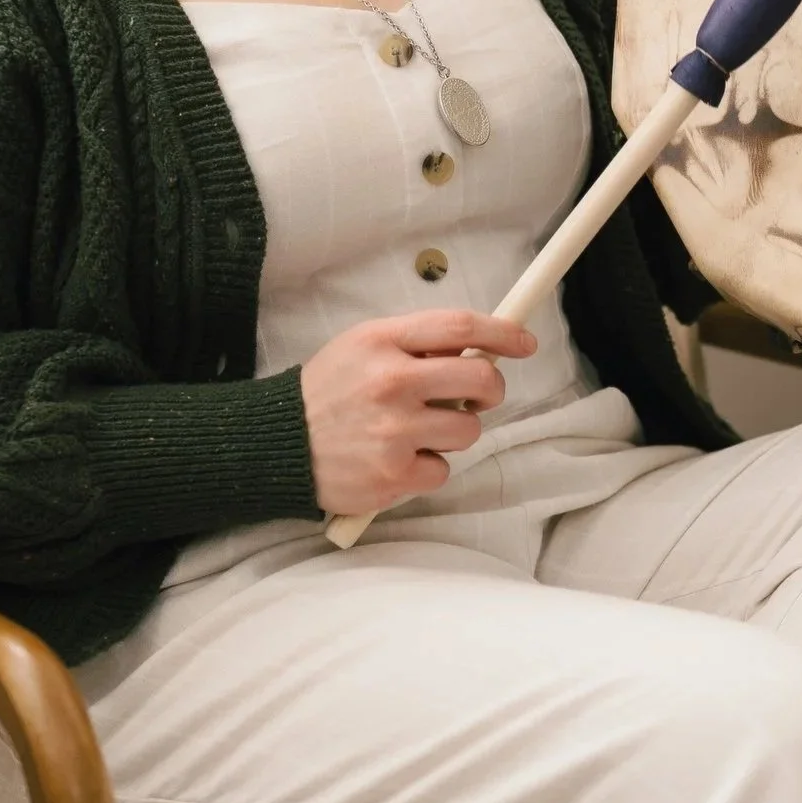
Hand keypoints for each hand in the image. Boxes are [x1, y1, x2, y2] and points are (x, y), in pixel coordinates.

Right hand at [300, 309, 538, 515]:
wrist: (277, 445)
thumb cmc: (328, 391)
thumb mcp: (363, 346)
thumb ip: (414, 343)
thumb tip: (474, 349)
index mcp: (382, 341)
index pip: (459, 328)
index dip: (501, 333)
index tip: (524, 342)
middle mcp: (391, 382)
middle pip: (481, 380)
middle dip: (491, 390)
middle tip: (476, 398)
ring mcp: (393, 431)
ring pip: (469, 430)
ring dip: (455, 434)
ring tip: (420, 433)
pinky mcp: (392, 475)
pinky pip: (442, 470)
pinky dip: (427, 468)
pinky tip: (399, 460)